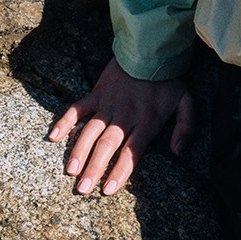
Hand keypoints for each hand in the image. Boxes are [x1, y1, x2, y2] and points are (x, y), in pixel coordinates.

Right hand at [47, 56, 193, 195]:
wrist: (152, 49)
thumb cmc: (169, 80)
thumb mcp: (187, 101)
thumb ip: (185, 127)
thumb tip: (177, 152)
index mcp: (147, 121)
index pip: (132, 152)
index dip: (120, 172)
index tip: (107, 190)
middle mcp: (125, 116)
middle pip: (107, 146)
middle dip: (94, 169)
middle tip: (82, 189)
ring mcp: (109, 104)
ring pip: (91, 131)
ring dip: (79, 151)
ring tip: (70, 171)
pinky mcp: (97, 93)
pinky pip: (78, 107)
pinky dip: (65, 120)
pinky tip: (53, 136)